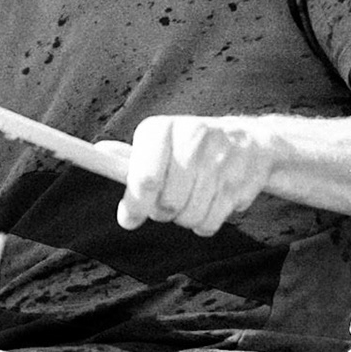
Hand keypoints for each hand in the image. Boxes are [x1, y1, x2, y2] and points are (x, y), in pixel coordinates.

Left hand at [117, 115, 286, 235]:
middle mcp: (193, 140)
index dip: (134, 204)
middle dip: (161, 211)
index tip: (128, 220)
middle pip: (167, 204)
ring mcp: (221, 161)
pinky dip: (206, 222)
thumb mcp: (158, 141)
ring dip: (184, 217)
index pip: (146, 178)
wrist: (251, 141)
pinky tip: (209, 202)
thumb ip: (129, 155)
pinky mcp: (241, 182)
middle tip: (167, 200)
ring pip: (189, 216)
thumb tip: (99, 152)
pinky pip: (211, 222)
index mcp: (162, 129)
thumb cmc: (190, 144)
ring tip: (189, 198)